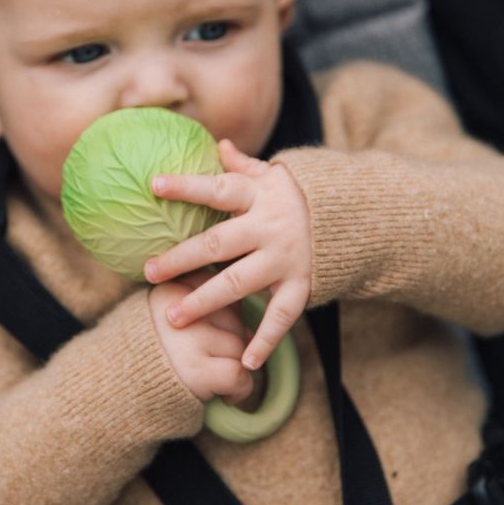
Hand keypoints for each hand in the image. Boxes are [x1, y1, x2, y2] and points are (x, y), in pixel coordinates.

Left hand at [145, 139, 310, 370]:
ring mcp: (286, 259)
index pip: (217, 190)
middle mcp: (270, 228)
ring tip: (174, 317)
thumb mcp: (274, 175)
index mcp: (259, 196)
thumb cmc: (299, 195)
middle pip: (218, 243)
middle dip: (181, 258)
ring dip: (206, 301)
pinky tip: (245, 361)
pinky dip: (266, 340)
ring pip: (240, 283)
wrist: (355, 216)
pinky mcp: (302, 285)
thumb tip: (217, 143)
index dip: (186, 186)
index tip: (153, 185)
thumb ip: (244, 165)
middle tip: (148, 272)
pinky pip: (282, 316)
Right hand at [149, 271, 253, 404]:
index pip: (221, 287)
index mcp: (172, 286)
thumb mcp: (170, 313)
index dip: (222, 313)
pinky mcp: (194, 370)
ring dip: (236, 365)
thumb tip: (249, 325)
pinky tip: (226, 395)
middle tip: (211, 358)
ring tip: (215, 376)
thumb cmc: (156, 351)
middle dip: (230, 339)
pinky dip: (240, 389)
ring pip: (239, 345)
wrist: (119, 390)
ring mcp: (187, 338)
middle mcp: (178, 307)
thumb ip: (206, 304)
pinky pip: (239, 373)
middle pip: (234, 316)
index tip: (207, 329)